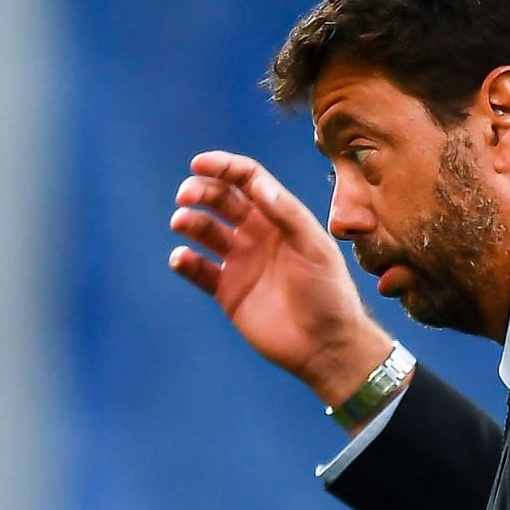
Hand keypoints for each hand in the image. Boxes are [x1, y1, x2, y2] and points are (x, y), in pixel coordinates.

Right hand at [168, 150, 392, 408]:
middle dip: (201, 191)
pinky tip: (180, 258)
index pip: (248, 181)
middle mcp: (258, 234)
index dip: (224, 167)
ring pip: (205, 231)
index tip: (199, 163)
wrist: (325, 346)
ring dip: (190, 222)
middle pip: (221, 200)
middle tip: (185, 195)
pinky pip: (199, 270)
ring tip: (180, 222)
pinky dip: (185, 261)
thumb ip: (286, 214)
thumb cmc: (329, 293)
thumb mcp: (314, 247)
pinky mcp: (227, 291)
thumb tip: (255, 184)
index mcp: (280, 217)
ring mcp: (240, 262)